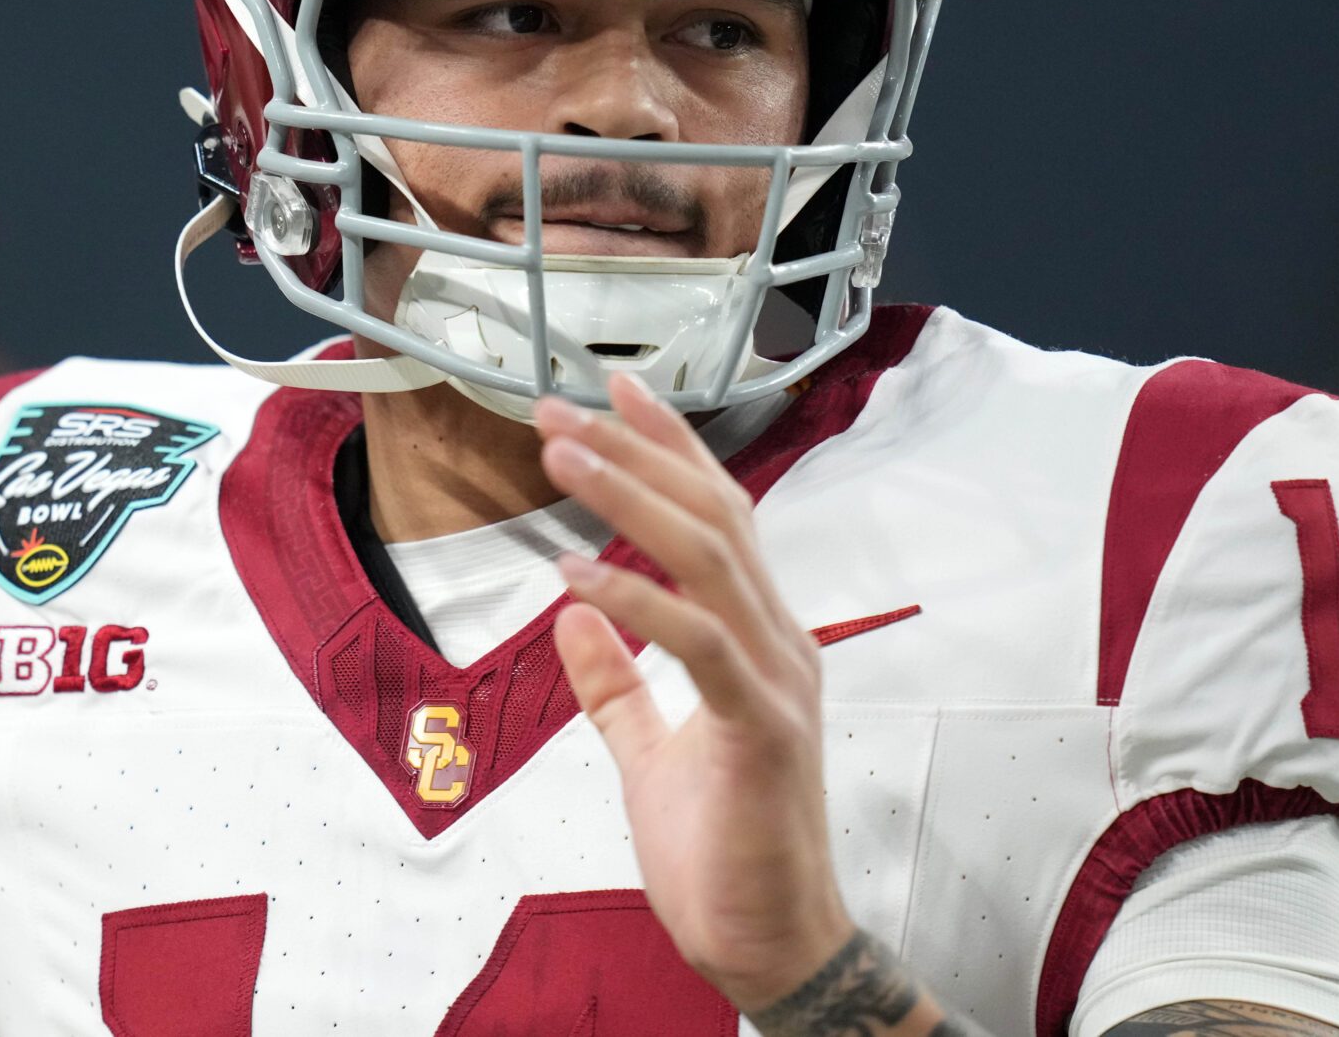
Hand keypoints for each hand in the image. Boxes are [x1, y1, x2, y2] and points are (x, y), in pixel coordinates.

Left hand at [537, 373, 855, 1010]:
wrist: (769, 947)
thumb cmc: (723, 853)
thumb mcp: (648, 753)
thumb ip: (614, 683)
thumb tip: (572, 612)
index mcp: (759, 638)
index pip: (718, 515)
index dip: (670, 446)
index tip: (615, 390)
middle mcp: (779, 641)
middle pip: (714, 514)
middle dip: (635, 451)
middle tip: (558, 409)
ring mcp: (779, 680)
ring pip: (710, 557)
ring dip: (631, 498)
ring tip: (562, 457)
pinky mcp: (763, 727)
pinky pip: (700, 642)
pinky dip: (638, 599)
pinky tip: (578, 576)